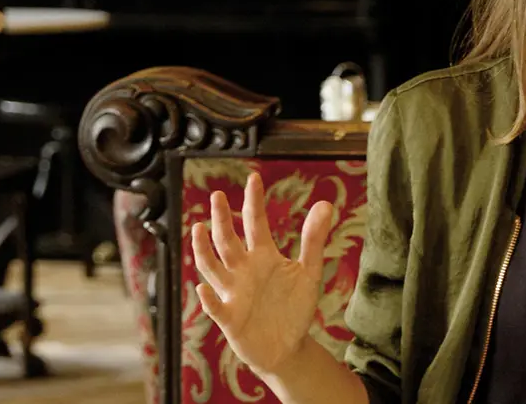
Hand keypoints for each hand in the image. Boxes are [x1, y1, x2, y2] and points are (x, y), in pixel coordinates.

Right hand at [191, 173, 335, 375]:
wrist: (288, 347)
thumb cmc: (294, 307)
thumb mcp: (309, 272)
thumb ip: (314, 240)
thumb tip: (326, 203)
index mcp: (263, 256)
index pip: (255, 223)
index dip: (254, 202)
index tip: (253, 178)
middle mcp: (243, 270)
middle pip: (227, 240)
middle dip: (222, 219)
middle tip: (217, 196)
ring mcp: (233, 293)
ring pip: (212, 267)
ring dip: (204, 250)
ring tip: (199, 229)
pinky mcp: (229, 318)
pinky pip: (215, 307)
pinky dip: (209, 299)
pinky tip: (204, 288)